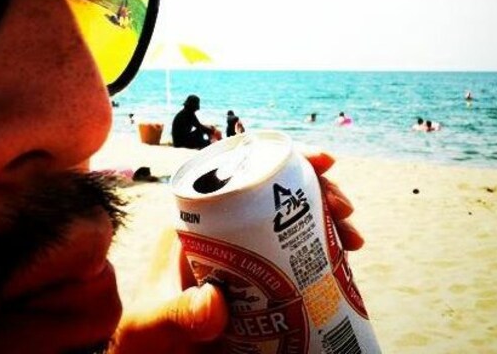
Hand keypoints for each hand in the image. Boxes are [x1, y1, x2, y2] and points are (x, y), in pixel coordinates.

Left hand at [108, 151, 362, 352]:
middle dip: (316, 192)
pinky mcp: (258, 276)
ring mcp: (243, 250)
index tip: (322, 164)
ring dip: (324, 220)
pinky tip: (342, 260)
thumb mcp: (154, 325)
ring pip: (289, 220)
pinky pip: (293, 252)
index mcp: (198, 219)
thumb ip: (178, 315)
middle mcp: (223, 226)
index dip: (285, 161)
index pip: (244, 174)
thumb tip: (215, 303)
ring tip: (353, 240)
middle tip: (346, 212)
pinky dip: (320, 250)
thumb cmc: (143, 335)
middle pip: (275, 193)